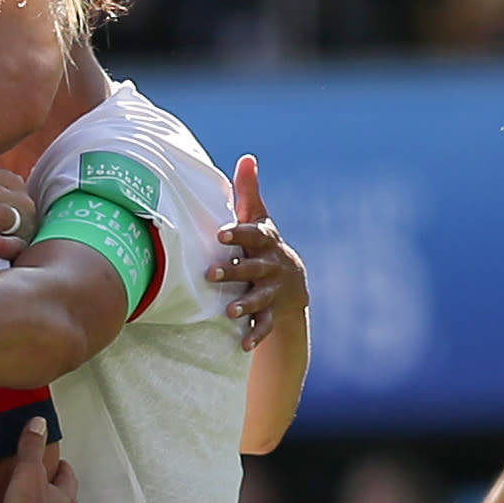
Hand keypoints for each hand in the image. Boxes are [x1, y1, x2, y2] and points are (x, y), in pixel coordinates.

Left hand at [200, 154, 306, 352]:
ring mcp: (271, 291)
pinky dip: (256, 335)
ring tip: (230, 311)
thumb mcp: (259, 219)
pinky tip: (243, 345)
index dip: (238, 234)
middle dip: (235, 271)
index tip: (219, 234)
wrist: (291, 282)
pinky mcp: (271, 313)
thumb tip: (247, 157)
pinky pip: (265, 325)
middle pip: (253, 268)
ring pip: (260, 298)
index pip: (253, 235)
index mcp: (265, 242)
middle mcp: (270, 266)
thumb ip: (249, 192)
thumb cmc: (263, 245)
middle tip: (212, 274)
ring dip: (246, 305)